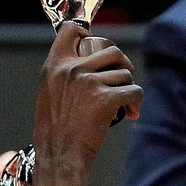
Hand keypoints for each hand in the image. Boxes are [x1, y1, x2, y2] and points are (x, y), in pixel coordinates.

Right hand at [34, 24, 141, 166]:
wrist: (60, 154)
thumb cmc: (56, 129)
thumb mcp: (50, 92)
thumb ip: (65, 73)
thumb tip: (90, 60)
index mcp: (55, 65)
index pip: (72, 30)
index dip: (89, 34)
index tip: (98, 46)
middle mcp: (73, 68)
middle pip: (111, 50)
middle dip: (122, 63)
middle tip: (123, 78)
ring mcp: (89, 82)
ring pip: (125, 74)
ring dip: (128, 89)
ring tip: (123, 105)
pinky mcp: (106, 98)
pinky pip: (134, 91)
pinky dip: (136, 103)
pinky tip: (130, 114)